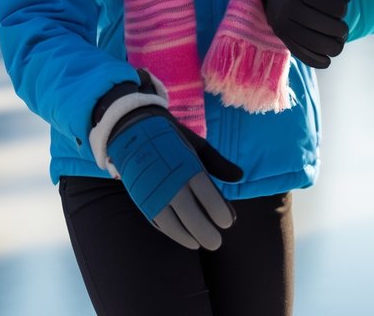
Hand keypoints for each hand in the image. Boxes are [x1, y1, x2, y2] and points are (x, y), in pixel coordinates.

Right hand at [106, 104, 243, 249]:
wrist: (133, 131)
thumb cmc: (171, 139)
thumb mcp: (196, 145)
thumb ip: (217, 163)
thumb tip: (240, 176)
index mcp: (187, 167)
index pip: (206, 193)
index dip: (218, 210)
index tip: (228, 222)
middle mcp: (170, 183)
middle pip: (190, 214)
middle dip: (205, 231)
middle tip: (217, 242)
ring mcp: (154, 193)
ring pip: (172, 223)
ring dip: (187, 236)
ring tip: (201, 243)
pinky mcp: (142, 200)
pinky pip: (158, 222)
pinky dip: (172, 233)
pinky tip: (185, 239)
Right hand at [259, 0, 353, 67]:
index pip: (334, 7)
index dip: (343, 9)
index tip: (340, 6)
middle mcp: (288, 7)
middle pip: (327, 27)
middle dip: (341, 30)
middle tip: (343, 28)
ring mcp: (282, 24)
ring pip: (315, 44)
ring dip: (334, 47)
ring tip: (338, 42)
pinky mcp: (280, 35)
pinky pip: (300, 54)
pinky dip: (317, 60)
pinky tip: (327, 59)